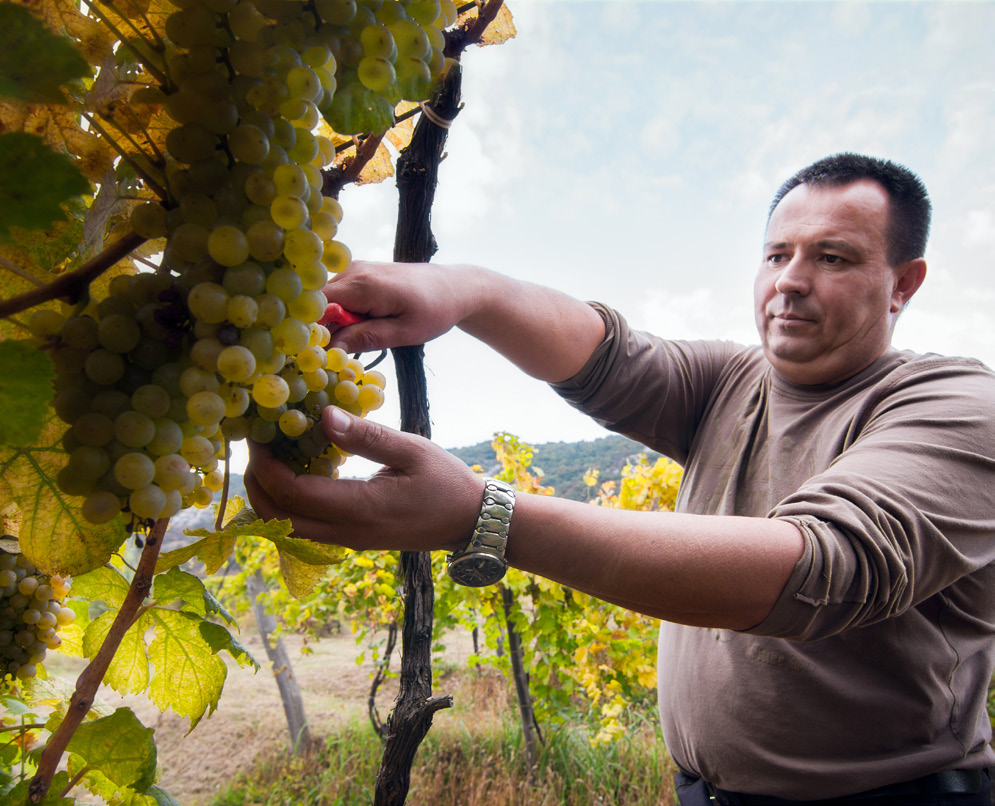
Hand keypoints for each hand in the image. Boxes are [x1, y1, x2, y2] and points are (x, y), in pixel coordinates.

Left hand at [244, 406, 484, 551]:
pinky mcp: (351, 539)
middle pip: (275, 518)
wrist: (470, 523)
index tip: (259, 433)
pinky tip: (297, 471)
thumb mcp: (411, 450)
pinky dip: (288, 503)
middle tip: (254, 445)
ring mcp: (347, 540)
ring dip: (267, 495)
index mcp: (359, 509)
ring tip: (270, 456)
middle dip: (254, 483)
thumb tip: (323, 414)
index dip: (264, 465)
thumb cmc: (446, 482)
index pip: (290, 493)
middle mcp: (345, 532)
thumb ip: (366, 436)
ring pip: (286, 528)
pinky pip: (304, 527)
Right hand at [322, 261, 475, 353]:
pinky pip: (340, 296)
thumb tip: (332, 349)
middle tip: (343, 351)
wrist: (454, 288)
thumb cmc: (434, 311)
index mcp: (363, 285)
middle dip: (323, 328)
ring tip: (360, 337)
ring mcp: (356, 270)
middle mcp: (354, 271)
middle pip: (319, 303)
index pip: (317, 304)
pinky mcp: (361, 274)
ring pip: (328, 301)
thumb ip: (366, 338)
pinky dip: (345, 314)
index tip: (320, 352)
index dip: (313, 329)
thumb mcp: (404, 333)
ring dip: (336, 322)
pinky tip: (364, 325)